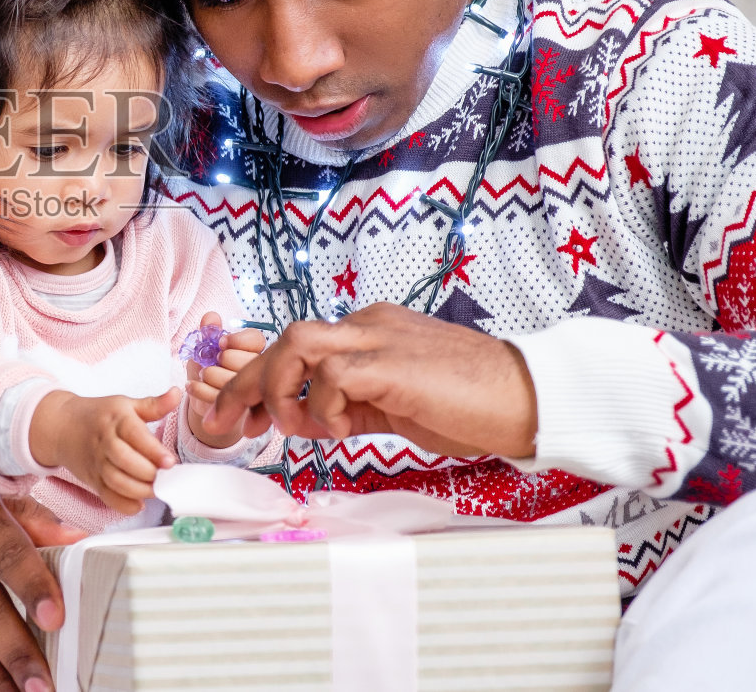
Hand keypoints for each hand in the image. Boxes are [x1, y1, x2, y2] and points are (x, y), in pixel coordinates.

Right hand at [29, 388, 180, 515]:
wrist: (62, 426)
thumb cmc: (99, 415)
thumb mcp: (125, 404)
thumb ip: (153, 404)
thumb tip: (177, 393)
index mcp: (116, 420)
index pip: (134, 435)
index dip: (153, 450)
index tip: (170, 461)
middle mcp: (104, 441)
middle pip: (124, 460)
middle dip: (147, 472)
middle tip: (166, 477)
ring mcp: (96, 462)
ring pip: (115, 480)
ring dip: (138, 490)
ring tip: (156, 490)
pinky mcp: (92, 479)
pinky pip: (106, 496)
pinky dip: (122, 505)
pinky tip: (138, 504)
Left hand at [184, 311, 266, 447]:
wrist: (208, 405)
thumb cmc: (209, 370)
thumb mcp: (205, 347)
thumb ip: (209, 331)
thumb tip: (210, 317)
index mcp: (255, 350)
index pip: (256, 340)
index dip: (237, 341)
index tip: (221, 344)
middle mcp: (260, 370)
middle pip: (245, 360)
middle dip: (221, 360)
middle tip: (208, 362)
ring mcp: (254, 393)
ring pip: (233, 380)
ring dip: (209, 375)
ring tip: (201, 374)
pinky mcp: (242, 412)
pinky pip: (221, 399)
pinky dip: (200, 390)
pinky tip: (192, 386)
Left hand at [204, 302, 537, 460]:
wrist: (528, 399)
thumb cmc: (471, 405)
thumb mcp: (397, 405)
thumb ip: (355, 403)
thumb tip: (314, 419)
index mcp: (371, 330)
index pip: (298, 344)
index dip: (261, 378)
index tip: (243, 416)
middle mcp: (369, 324)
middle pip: (285, 339)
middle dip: (246, 382)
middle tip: (226, 423)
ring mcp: (379, 338)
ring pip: (297, 342)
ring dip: (279, 388)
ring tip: (291, 426)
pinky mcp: (390, 362)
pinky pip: (331, 376)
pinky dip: (322, 407)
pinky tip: (339, 430)